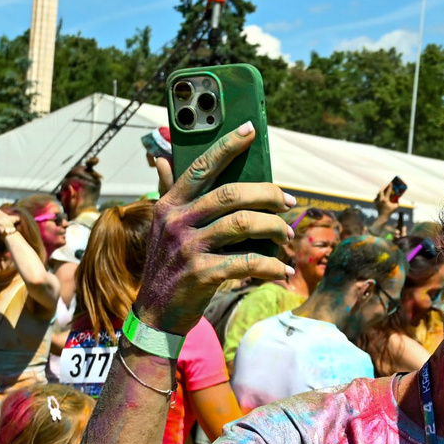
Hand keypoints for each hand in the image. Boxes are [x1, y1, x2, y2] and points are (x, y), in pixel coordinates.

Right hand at [134, 123, 291, 333]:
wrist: (155, 314)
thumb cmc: (168, 265)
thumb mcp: (163, 226)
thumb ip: (167, 191)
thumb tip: (161, 157)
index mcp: (169, 204)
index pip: (200, 166)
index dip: (226, 145)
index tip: (250, 129)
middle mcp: (177, 222)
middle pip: (232, 194)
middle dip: (268, 194)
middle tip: (289, 201)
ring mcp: (188, 248)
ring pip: (243, 224)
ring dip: (274, 228)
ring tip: (286, 235)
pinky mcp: (201, 274)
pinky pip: (247, 262)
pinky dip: (271, 266)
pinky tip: (282, 270)